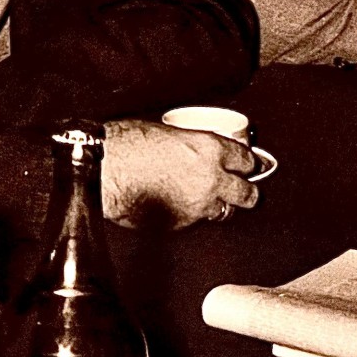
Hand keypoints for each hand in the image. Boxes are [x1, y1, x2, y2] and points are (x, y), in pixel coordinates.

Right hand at [101, 119, 255, 228]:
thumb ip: (193, 145)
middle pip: (247, 193)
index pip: (248, 160)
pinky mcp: (181, 224)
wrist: (103, 169)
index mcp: (209, 149)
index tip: (254, 166)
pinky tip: (181, 205)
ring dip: (222, 206)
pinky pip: (197, 221)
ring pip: (225, 212)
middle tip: (245, 190)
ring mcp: (197, 206)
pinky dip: (193, 215)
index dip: (252, 164)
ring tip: (213, 200)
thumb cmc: (126, 144)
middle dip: (248, 192)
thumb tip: (199, 152)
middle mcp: (210, 179)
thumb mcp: (169, 132)